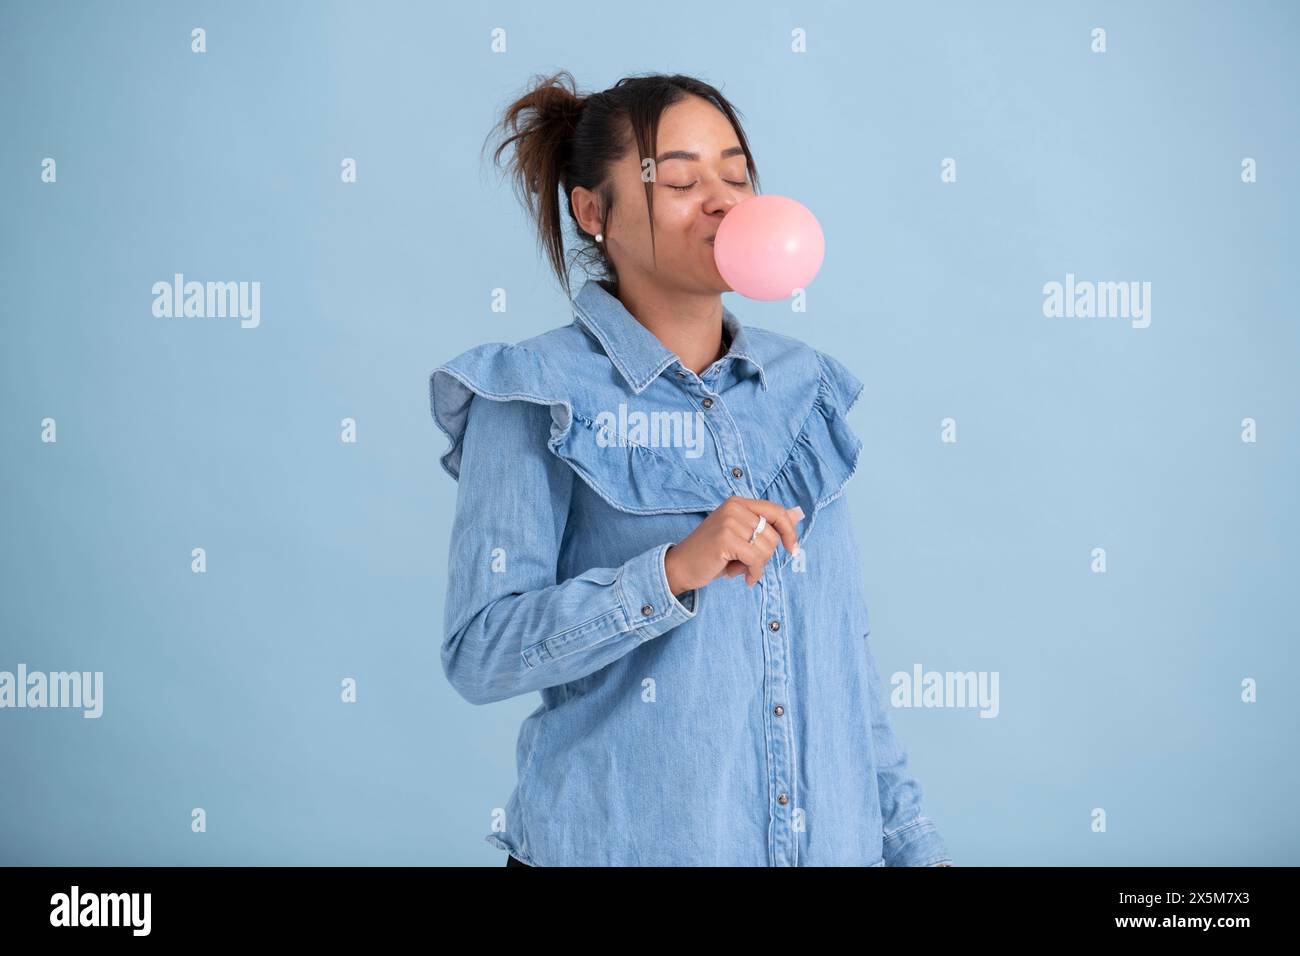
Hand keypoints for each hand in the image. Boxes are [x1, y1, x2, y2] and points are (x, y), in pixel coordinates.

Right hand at [664, 497, 804, 590]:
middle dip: (765, 555)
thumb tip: (799, 514)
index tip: (793, 549)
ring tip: (739, 568)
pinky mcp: (725, 539)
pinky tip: (744, 578)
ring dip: (757, 566)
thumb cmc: (712, 553)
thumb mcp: (741, 535)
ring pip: (766, 549)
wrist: (680, 566)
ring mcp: (729, 522)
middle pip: (773, 535)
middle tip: (746, 563)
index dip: (790, 531)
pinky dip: (754, 573)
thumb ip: (768, 524)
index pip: (777, 511)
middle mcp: (734, 507)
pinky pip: (756, 560)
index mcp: (738, 502)